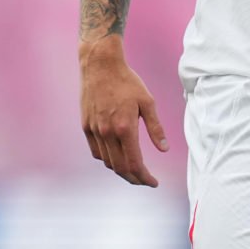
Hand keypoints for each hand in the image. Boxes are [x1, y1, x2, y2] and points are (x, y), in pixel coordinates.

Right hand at [80, 40, 168, 185]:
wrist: (100, 66)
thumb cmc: (127, 81)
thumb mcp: (148, 102)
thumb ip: (155, 128)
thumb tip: (163, 149)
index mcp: (125, 128)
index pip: (135, 163)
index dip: (145, 177)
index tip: (153, 182)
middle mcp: (107, 133)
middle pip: (120, 168)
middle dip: (134, 179)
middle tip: (145, 180)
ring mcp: (94, 131)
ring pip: (107, 162)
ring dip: (121, 170)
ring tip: (134, 170)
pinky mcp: (86, 127)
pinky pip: (96, 151)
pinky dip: (107, 159)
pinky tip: (117, 156)